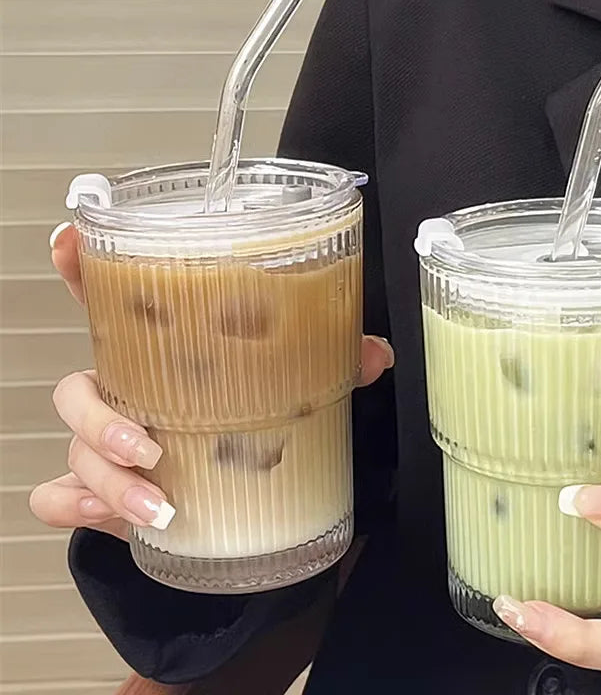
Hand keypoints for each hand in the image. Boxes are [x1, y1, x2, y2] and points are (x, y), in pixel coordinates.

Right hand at [29, 223, 394, 540]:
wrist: (231, 492)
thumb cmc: (246, 423)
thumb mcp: (291, 390)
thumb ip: (331, 365)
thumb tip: (374, 354)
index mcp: (161, 355)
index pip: (109, 304)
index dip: (82, 271)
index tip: (70, 242)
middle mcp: (124, 393)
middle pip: (77, 391)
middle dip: (100, 419)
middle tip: (147, 446)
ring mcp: (107, 443)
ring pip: (75, 449)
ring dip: (106, 479)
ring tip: (158, 503)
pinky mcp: (103, 491)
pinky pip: (63, 498)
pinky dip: (79, 509)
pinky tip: (117, 520)